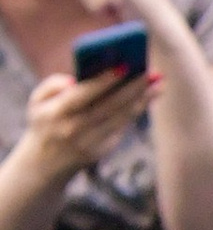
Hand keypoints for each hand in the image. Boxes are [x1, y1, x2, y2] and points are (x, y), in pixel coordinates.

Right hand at [20, 59, 150, 175]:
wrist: (44, 164)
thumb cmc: (45, 122)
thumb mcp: (36, 102)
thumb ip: (52, 85)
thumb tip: (75, 79)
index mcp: (57, 113)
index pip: (84, 94)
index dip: (104, 81)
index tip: (124, 65)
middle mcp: (74, 128)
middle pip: (110, 106)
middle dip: (133, 88)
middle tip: (153, 73)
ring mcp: (90, 142)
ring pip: (121, 118)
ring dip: (142, 100)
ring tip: (158, 84)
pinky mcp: (102, 151)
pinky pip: (121, 128)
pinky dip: (135, 111)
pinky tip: (147, 97)